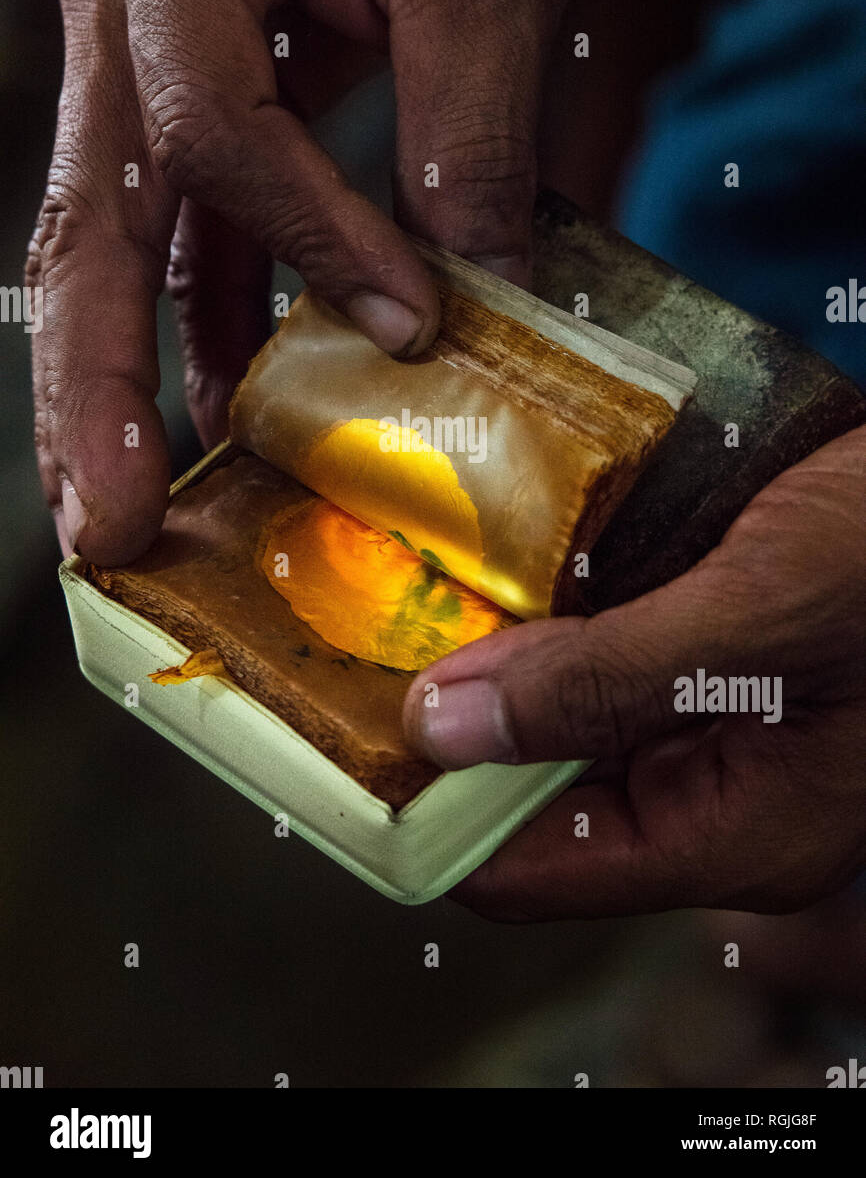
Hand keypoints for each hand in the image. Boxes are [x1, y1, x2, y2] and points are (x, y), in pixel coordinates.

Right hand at [27, 0, 589, 563]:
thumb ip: (471, 135)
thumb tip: (475, 302)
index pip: (214, 135)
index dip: (311, 245)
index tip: (409, 325)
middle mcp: (119, 14)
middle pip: (85, 229)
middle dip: (92, 393)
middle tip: (104, 527)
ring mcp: (136, 68)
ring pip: (106, 255)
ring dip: (117, 392)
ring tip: (119, 516)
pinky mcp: (183, 112)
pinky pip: (180, 244)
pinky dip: (202, 334)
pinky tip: (223, 423)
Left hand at [403, 426, 865, 919]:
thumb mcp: (765, 612)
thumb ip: (605, 682)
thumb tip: (439, 731)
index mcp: (738, 831)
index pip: (531, 871)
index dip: (426, 815)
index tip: (335, 736)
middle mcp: (722, 797)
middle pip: (536, 796)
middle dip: (452, 724)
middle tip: (367, 630)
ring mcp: (724, 731)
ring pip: (565, 724)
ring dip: (499, 662)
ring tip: (418, 586)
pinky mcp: (721, 666)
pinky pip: (608, 666)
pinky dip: (555, 620)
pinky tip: (509, 561)